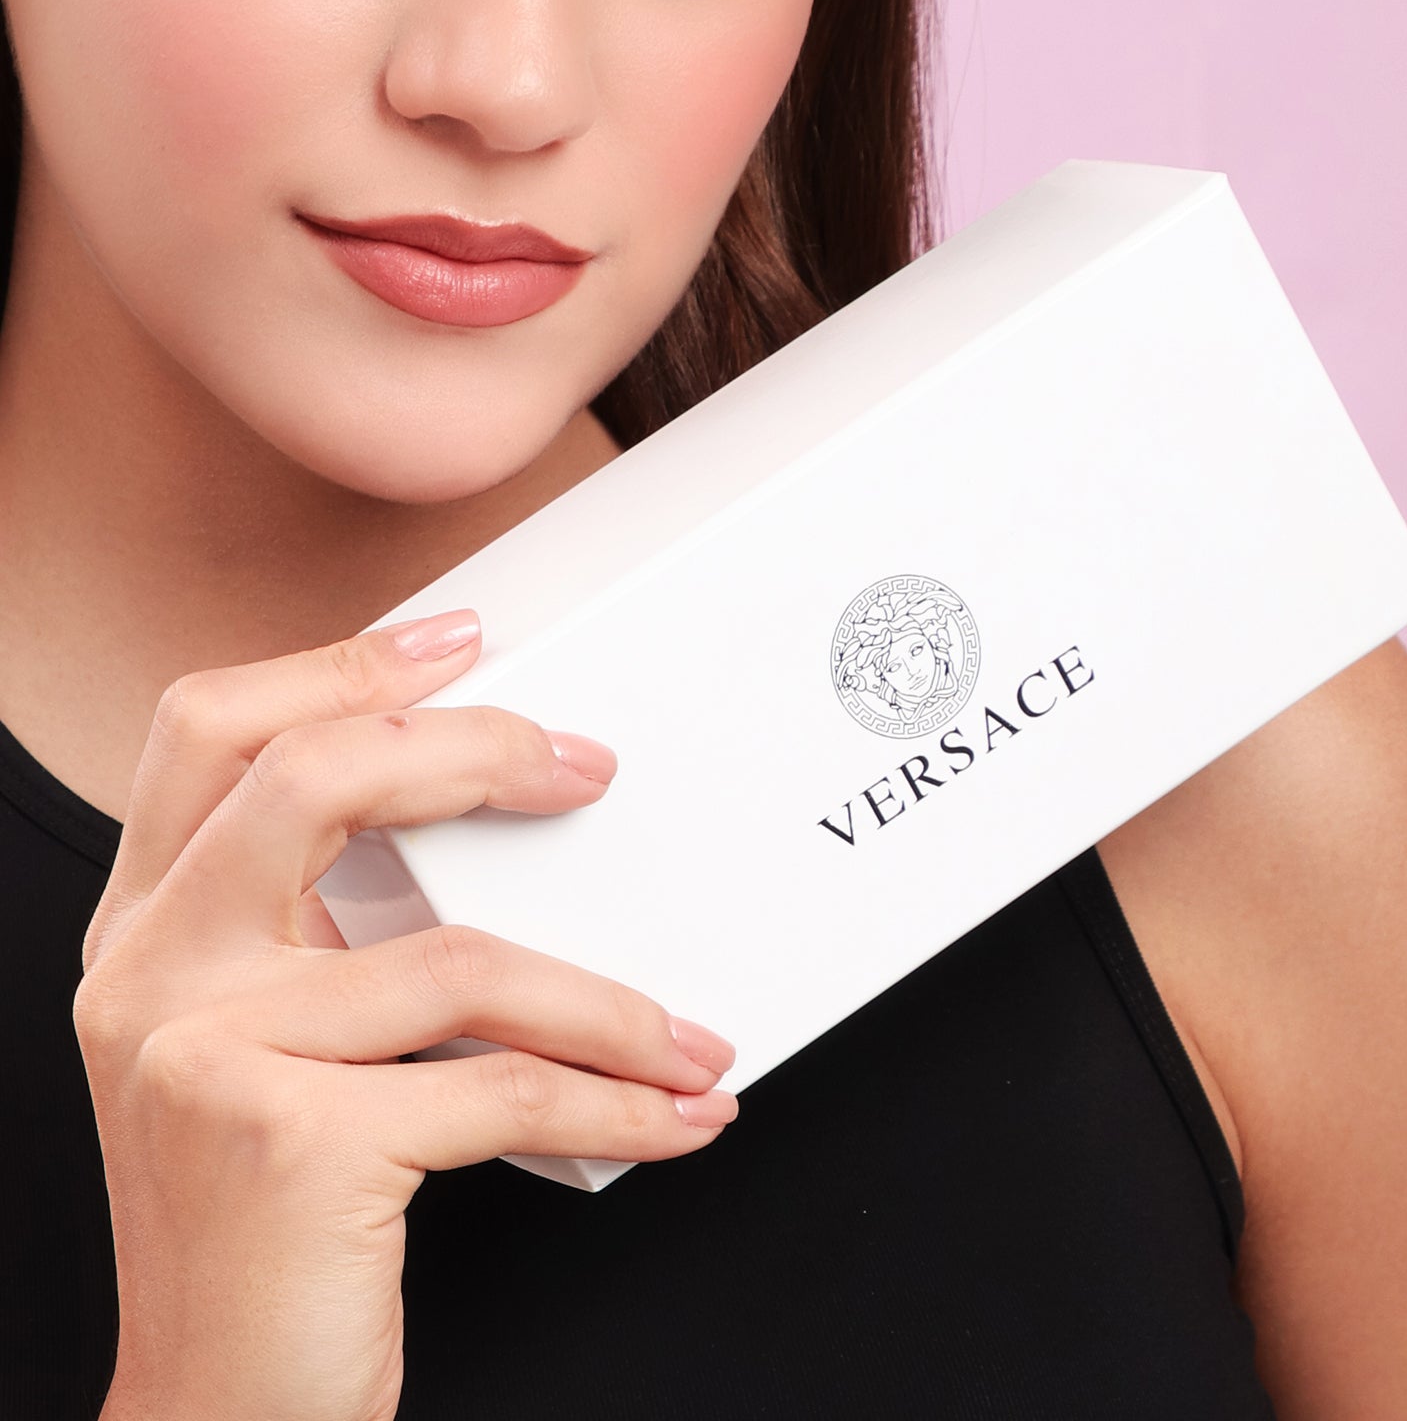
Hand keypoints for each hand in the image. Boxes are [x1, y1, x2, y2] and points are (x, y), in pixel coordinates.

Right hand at [76, 609, 736, 1420]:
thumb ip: (320, 934)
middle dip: (476, 748)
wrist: (217, 1411)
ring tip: (686, 1036)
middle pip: (314, 776)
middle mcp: (151, 972)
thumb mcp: (262, 1046)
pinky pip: (499, 1086)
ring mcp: (207, 1053)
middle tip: (590, 769)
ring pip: (459, 959)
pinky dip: (611, 1099)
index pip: (209, 728)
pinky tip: (671, 1113)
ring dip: (608, 1001)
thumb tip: (489, 824)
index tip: (458, 640)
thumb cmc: (264, 1223)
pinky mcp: (287, 1143)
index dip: (338, 664)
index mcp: (143, 927)